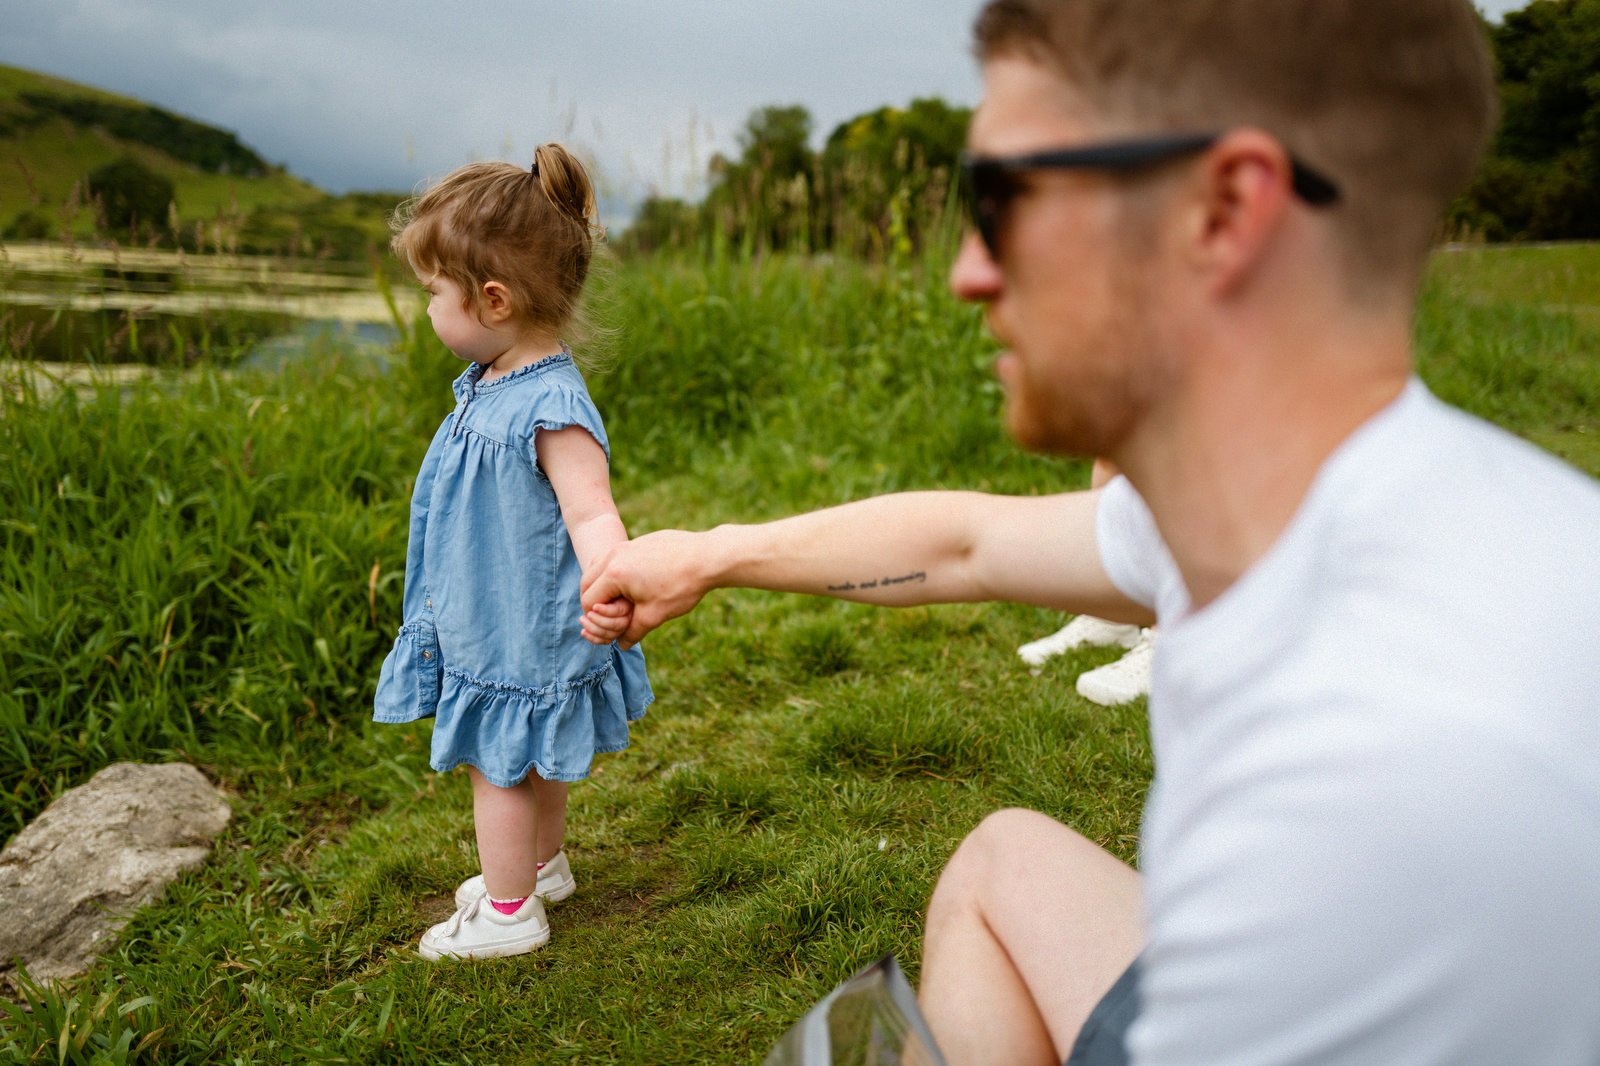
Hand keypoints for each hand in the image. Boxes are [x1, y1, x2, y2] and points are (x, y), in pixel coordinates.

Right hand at [580, 529, 715, 648]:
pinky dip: (616, 572)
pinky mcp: (639, 541)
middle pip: (587, 582)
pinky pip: (616, 558)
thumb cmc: (681, 586)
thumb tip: (622, 644)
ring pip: (599, 567)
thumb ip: (632, 631)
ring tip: (621, 601)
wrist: (708, 557)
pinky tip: (636, 584)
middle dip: (594, 602)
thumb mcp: (654, 615)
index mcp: (614, 574)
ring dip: (603, 585)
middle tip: (609, 617)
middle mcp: (614, 555)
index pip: (589, 601)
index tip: (609, 627)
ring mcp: (626, 545)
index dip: (595, 620)